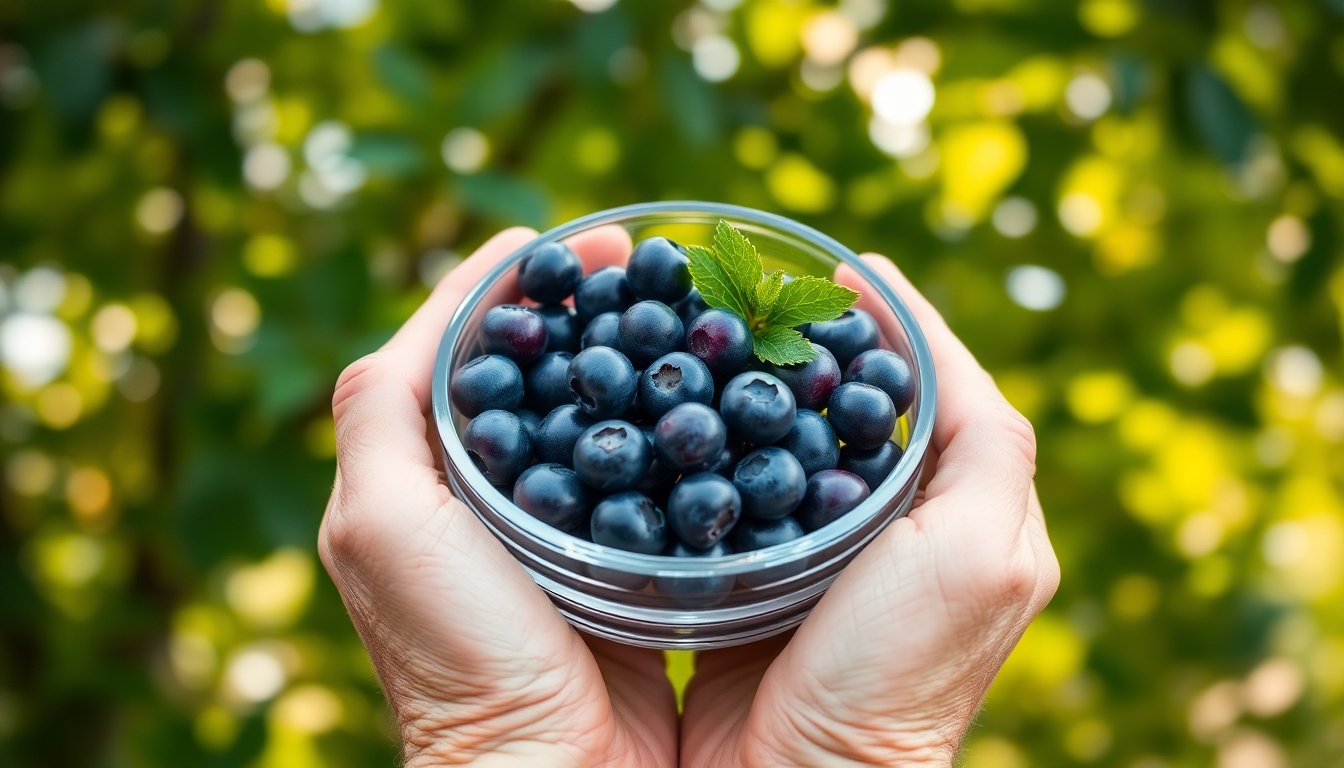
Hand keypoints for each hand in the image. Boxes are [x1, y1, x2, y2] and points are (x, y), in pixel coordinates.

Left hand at [319, 228, 676, 767]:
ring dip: (648, 351)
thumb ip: (378, 411)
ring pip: (609, 408)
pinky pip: (659, 466)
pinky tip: (722, 395)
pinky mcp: (634, 559)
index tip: (599, 236)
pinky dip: (685, 419)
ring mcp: (573, 522)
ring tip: (699, 310)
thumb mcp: (381, 519)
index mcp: (436, 468)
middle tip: (662, 260)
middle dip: (600, 300)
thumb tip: (453, 303)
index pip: (477, 340)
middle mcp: (501, 487)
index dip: (528, 277)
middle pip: (549, 364)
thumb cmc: (452, 647)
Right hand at [679, 254, 1060, 766]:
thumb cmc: (903, 668)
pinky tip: (685, 412)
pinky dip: (719, 440)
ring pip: (796, 437)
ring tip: (723, 334)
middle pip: (863, 403)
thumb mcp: (982, 549)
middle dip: (822, 341)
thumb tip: (928, 333)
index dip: (892, 320)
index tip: (838, 267)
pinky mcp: (757, 574)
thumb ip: (987, 443)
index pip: (935, 384)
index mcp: (963, 509)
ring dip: (764, 382)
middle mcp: (896, 523)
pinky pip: (741, 486)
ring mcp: (823, 549)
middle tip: (765, 293)